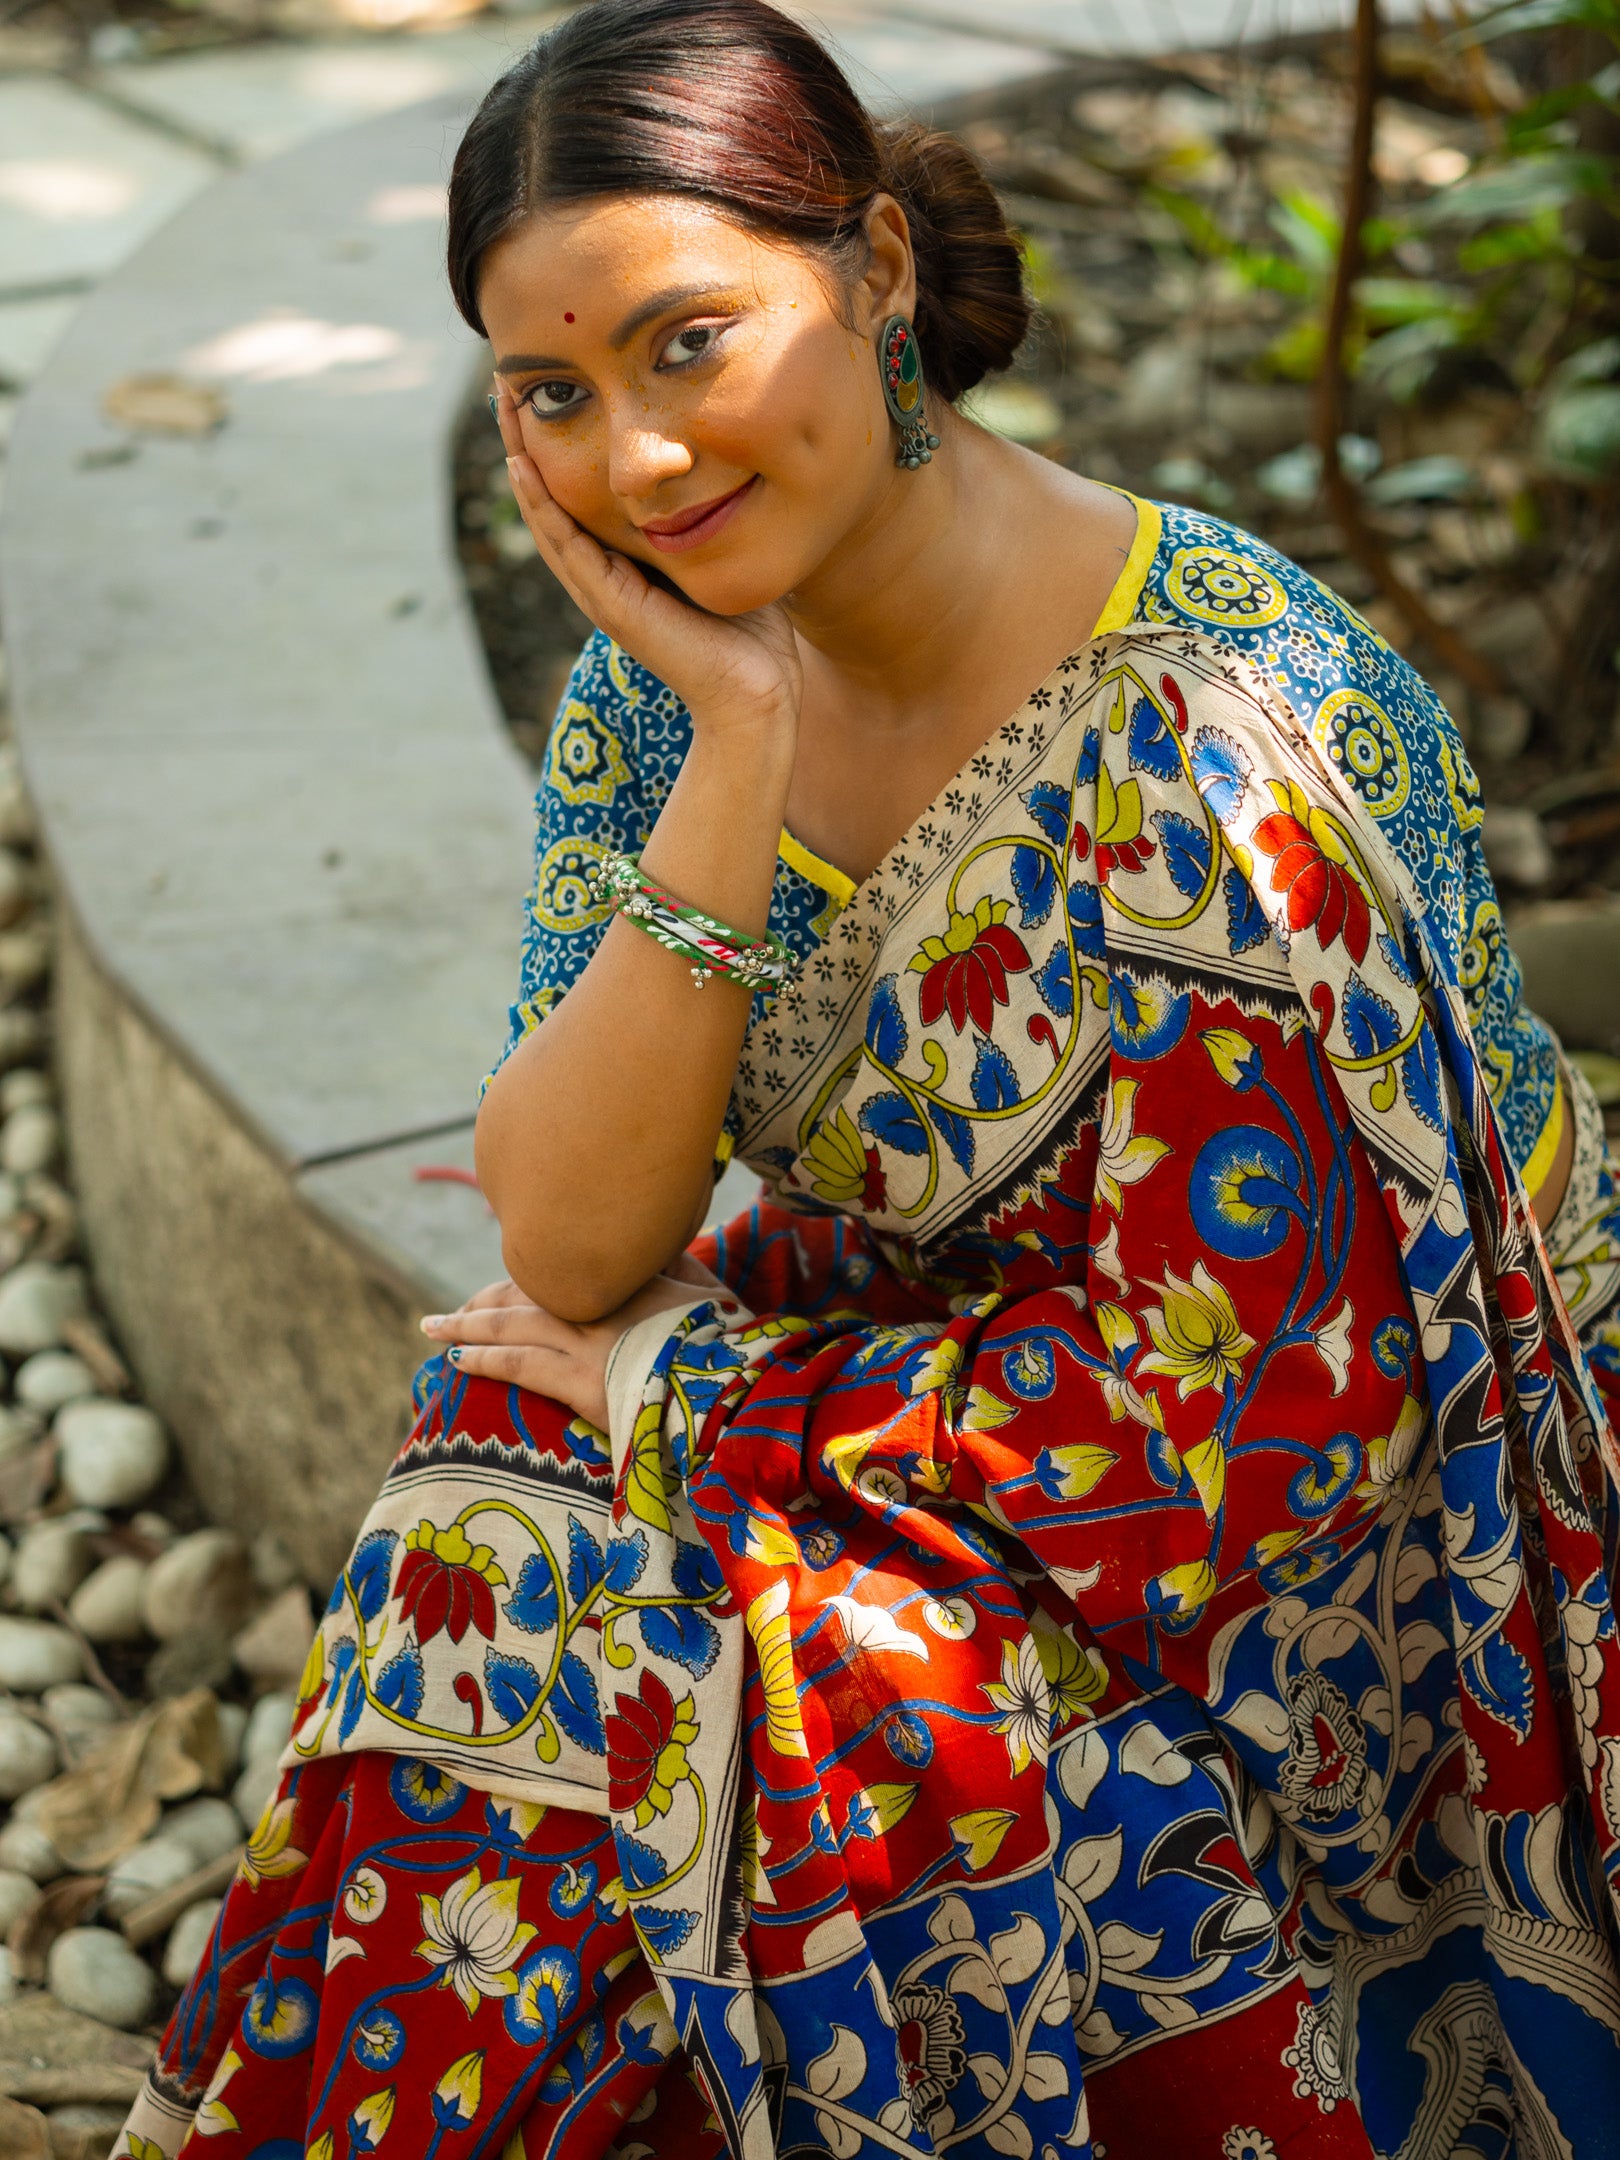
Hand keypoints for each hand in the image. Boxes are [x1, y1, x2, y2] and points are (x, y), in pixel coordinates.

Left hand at [419, 1267, 737, 1431]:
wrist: (733, 1380)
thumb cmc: (730, 1339)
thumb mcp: (710, 1291)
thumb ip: (680, 1268)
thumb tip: (665, 1247)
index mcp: (624, 1278)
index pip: (558, 1267)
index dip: (523, 1276)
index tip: (501, 1285)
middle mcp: (596, 1302)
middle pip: (522, 1292)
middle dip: (480, 1301)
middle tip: (450, 1312)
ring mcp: (584, 1341)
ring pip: (509, 1324)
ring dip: (465, 1326)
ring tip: (434, 1328)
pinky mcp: (578, 1382)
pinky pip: (518, 1365)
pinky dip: (483, 1359)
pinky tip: (456, 1359)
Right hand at [493, 381, 801, 741]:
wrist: (756, 694)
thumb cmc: (754, 636)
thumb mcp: (726, 557)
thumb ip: (716, 523)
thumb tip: (734, 473)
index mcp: (628, 568)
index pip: (582, 499)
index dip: (562, 450)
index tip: (554, 395)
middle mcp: (605, 578)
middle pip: (551, 500)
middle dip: (528, 442)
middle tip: (506, 387)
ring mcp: (602, 593)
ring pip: (546, 516)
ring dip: (521, 461)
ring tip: (502, 411)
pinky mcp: (611, 604)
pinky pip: (566, 544)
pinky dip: (541, 504)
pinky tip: (521, 466)